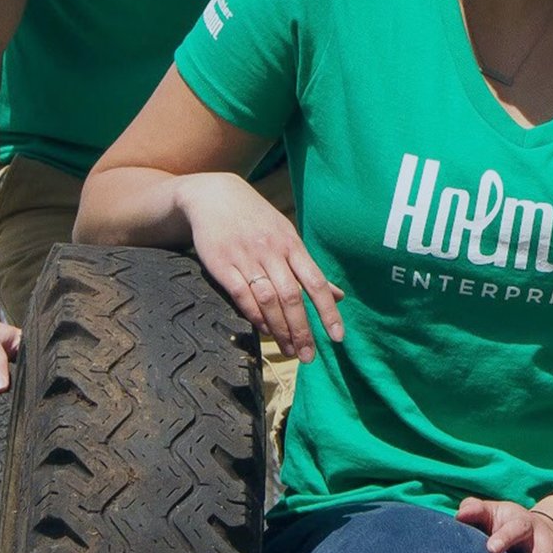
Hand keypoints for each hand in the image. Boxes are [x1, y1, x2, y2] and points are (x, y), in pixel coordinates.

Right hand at [178, 173, 343, 360]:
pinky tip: (263, 330)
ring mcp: (246, 257)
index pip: (316, 283)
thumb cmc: (256, 220)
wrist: (213, 196)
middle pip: (292, 297)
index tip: (337, 337)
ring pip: (268, 299)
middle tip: (308, 357)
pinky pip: (241, 294)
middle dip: (302, 330)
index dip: (328, 311)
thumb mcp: (287, 237)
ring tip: (288, 351)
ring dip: (280, 329)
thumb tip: (339, 296)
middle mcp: (272, 251)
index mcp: (292, 245)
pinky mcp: (221, 263)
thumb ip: (309, 269)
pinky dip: (254, 314)